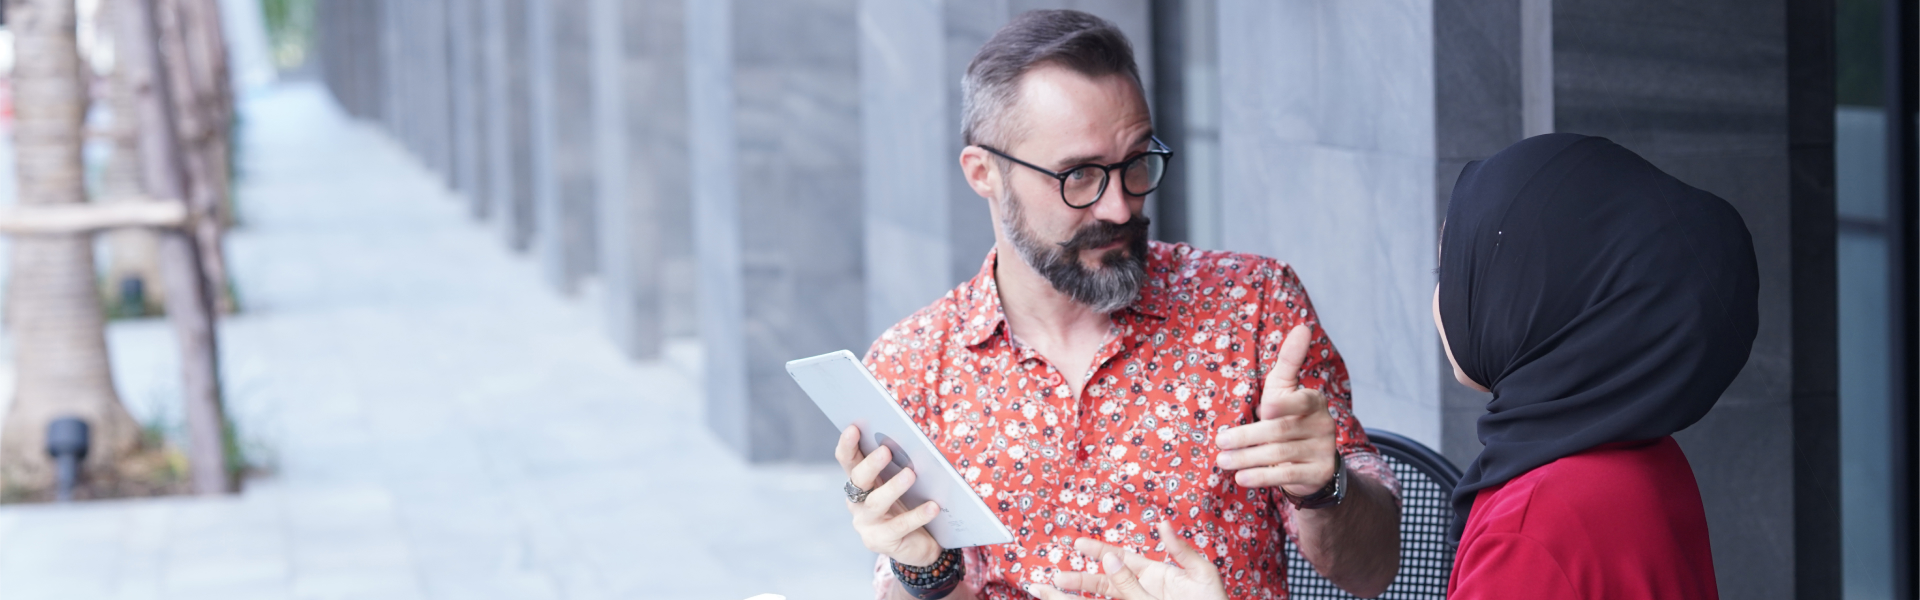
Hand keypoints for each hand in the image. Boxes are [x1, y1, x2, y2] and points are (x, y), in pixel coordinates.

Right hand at [835, 425, 943, 566]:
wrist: (918, 545)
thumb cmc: (908, 505)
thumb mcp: (901, 483)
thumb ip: (899, 465)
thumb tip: (913, 439)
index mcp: (860, 482)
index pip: (848, 460)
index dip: (848, 445)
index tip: (854, 428)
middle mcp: (857, 502)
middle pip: (858, 479)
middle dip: (870, 464)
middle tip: (885, 451)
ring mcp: (867, 523)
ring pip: (876, 503)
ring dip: (893, 487)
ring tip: (911, 474)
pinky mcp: (882, 540)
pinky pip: (900, 526)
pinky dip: (917, 515)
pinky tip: (933, 507)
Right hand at [1025, 522, 1226, 599]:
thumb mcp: (1200, 576)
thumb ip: (1178, 553)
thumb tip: (1161, 524)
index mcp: (1157, 575)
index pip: (1122, 560)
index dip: (1099, 551)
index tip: (1078, 543)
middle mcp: (1145, 590)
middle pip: (1105, 583)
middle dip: (1079, 581)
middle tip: (1052, 578)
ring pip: (1107, 598)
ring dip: (1079, 598)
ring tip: (1051, 595)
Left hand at [1214, 324, 1339, 495]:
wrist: (1312, 461)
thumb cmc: (1288, 416)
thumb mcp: (1286, 388)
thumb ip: (1290, 360)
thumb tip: (1303, 327)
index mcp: (1313, 400)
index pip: (1299, 401)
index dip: (1284, 404)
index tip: (1265, 408)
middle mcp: (1323, 424)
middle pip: (1279, 431)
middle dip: (1246, 437)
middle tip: (1220, 441)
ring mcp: (1323, 450)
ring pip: (1279, 455)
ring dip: (1247, 458)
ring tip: (1223, 460)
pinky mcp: (1318, 473)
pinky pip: (1286, 475)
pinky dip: (1261, 477)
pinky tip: (1241, 477)